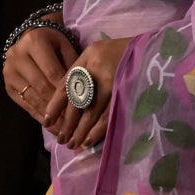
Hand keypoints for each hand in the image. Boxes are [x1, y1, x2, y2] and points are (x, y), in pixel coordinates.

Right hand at [4, 24, 76, 126]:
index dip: (65, 91)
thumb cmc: (54, 45)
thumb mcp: (66, 49)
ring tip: (64, 129)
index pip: (52, 72)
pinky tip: (51, 126)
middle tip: (73, 123)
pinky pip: (25, 104)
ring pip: (32, 98)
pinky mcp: (7, 85)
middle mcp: (17, 56)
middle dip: (58, 106)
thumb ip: (72, 68)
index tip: (78, 107)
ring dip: (49, 115)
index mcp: (34, 42)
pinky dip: (39, 116)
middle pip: (41, 86)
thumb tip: (80, 98)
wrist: (30, 40)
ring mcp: (9, 71)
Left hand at [41, 34, 131, 151]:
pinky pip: (108, 116)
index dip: (55, 105)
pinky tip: (90, 140)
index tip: (48, 121)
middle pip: (77, 103)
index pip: (65, 86)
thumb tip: (63, 100)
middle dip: (67, 124)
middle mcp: (98, 72)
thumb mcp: (94, 54)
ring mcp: (113, 84)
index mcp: (87, 60)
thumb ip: (78, 72)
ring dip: (81, 132)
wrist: (147, 49)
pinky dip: (98, 131)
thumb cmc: (117, 52)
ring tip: (73, 144)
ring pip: (91, 114)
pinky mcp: (126, 94)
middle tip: (62, 140)